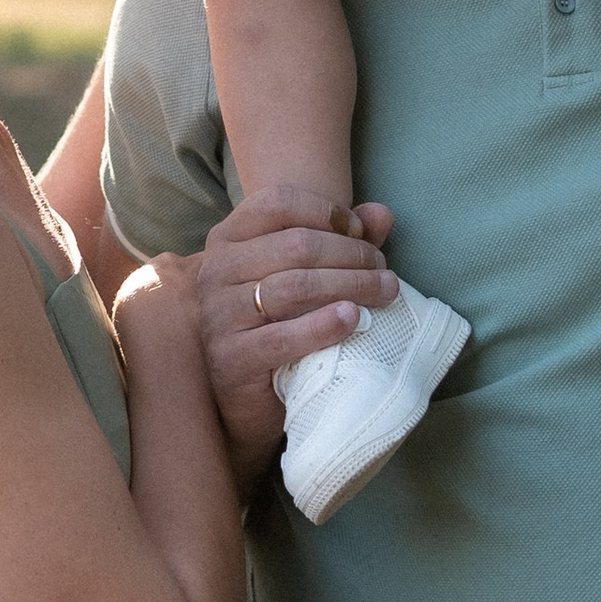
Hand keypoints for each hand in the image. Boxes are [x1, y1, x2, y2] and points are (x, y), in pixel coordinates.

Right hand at [196, 189, 398, 490]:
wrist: (247, 399)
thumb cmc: (280, 326)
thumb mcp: (308, 276)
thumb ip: (343, 242)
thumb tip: (382, 214)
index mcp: (228, 240)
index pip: (277, 202)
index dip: (326, 211)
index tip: (361, 232)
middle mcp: (215, 271)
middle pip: (296, 244)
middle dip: (352, 253)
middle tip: (385, 270)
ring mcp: (218, 315)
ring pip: (295, 285)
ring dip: (351, 284)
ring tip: (385, 291)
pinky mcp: (230, 358)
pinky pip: (282, 337)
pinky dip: (323, 325)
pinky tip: (354, 319)